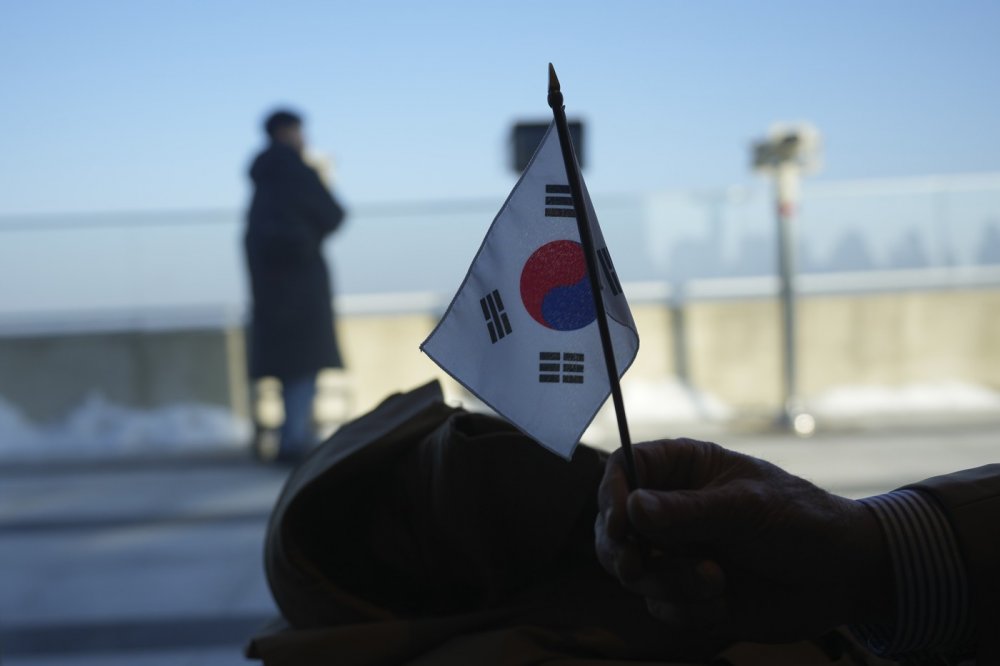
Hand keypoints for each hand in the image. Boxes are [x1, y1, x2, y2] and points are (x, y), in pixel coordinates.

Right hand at [595, 438, 892, 641]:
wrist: (842, 577)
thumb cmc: (801, 521)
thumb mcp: (749, 508)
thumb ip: (690, 511)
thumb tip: (633, 508)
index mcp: (681, 468)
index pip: (622, 469)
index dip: (612, 495)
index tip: (621, 525)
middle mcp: (669, 508)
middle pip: (612, 527)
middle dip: (624, 551)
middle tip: (637, 566)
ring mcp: (674, 552)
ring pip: (634, 572)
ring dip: (668, 583)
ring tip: (717, 581)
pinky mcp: (685, 592)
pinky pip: (659, 606)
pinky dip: (688, 609)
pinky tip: (725, 601)